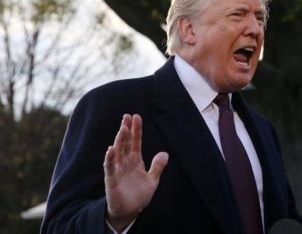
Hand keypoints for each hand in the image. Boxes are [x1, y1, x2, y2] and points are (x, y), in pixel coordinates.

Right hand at [103, 114, 168, 231]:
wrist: (130, 211)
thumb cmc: (139, 195)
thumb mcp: (152, 180)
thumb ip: (157, 167)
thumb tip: (165, 153)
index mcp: (135, 160)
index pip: (135, 142)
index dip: (136, 130)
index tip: (136, 117)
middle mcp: (125, 162)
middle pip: (125, 143)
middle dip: (126, 130)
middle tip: (126, 117)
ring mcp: (118, 170)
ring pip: (118, 152)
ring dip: (119, 140)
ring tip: (122, 129)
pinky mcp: (112, 180)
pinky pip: (110, 168)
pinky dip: (110, 159)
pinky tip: (111, 149)